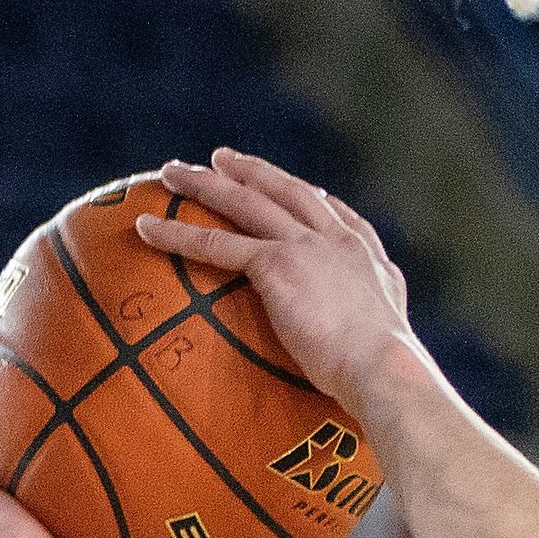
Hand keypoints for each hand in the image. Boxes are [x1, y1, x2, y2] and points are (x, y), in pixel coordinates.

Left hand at [136, 150, 421, 420]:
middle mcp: (337, 240)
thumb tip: (376, 371)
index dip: (314, 199)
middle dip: (252, 172)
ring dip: (204, 183)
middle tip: (221, 158)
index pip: (337, 215)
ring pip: (245, 203)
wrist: (384, 368)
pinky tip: (146, 227)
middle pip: (286, 192)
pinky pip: (216, 243)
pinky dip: (177, 232)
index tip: (302, 189)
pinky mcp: (277, 265)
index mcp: (369, 259)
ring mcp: (306, 247)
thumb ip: (377, 342)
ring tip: (171, 173)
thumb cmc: (390, 379)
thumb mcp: (392, 349)